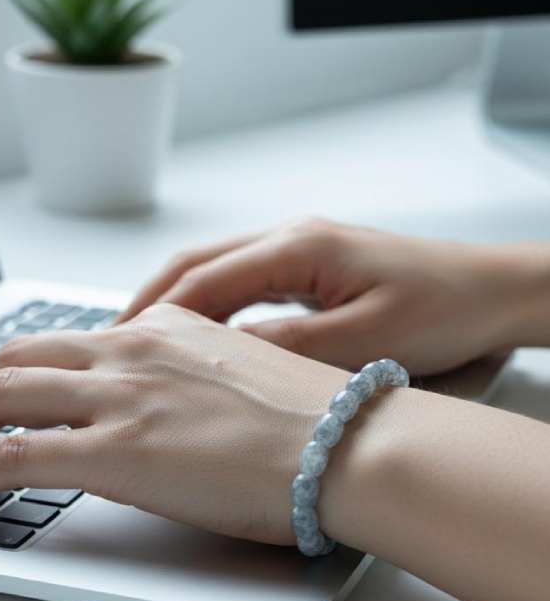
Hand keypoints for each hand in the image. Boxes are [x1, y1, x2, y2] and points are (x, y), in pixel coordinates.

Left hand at [0, 304, 348, 544]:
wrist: (349, 442)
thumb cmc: (316, 417)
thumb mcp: (238, 375)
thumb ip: (186, 378)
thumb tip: (155, 406)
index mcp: (166, 328)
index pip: (71, 339)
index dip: (24, 365)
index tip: (3, 385)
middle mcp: (133, 349)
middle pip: (20, 355)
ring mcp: (120, 396)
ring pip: (1, 393)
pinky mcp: (114, 450)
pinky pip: (10, 454)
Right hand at [117, 219, 527, 375]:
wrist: (490, 292)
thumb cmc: (442, 309)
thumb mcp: (363, 341)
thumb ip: (286, 349)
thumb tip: (219, 361)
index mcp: (297, 247)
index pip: (203, 280)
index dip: (156, 315)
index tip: (121, 347)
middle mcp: (289, 239)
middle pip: (195, 266)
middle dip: (148, 302)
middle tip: (110, 342)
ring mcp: (298, 250)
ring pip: (215, 273)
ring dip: (175, 305)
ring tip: (141, 344)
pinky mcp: (309, 268)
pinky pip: (242, 285)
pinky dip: (209, 309)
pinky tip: (199, 339)